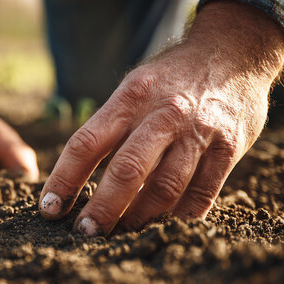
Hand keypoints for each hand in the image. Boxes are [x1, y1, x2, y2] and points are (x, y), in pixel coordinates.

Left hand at [38, 1, 283, 234]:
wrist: (234, 51)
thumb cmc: (170, 78)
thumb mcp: (135, 87)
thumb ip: (110, 127)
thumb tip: (77, 177)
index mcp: (130, 97)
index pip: (86, 143)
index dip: (64, 179)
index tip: (49, 209)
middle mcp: (163, 114)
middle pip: (126, 171)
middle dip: (102, 209)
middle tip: (85, 232)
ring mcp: (198, 132)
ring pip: (164, 188)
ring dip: (138, 218)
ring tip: (121, 232)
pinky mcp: (228, 148)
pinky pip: (200, 195)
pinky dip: (177, 217)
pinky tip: (161, 225)